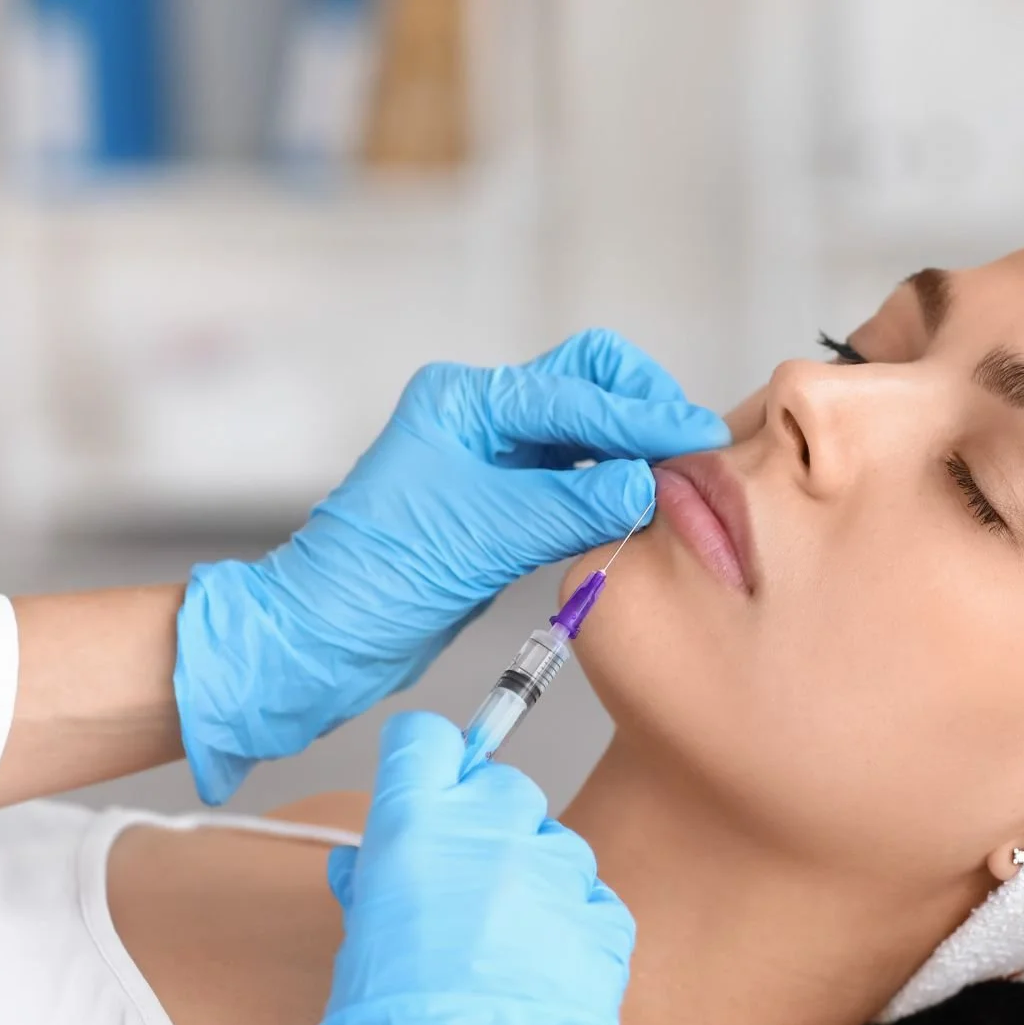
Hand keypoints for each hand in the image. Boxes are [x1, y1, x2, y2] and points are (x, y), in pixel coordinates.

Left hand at [174, 329, 725, 802]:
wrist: (324, 640)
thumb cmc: (373, 581)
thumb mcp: (482, 536)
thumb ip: (571, 505)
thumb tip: (647, 483)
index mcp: (462, 402)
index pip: (574, 392)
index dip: (643, 417)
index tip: (700, 437)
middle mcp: (480, 419)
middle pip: (585, 384)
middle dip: (641, 408)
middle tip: (693, 449)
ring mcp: (493, 461)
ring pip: (586, 433)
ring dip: (631, 451)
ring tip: (678, 482)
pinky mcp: (504, 507)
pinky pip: (576, 481)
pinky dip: (611, 489)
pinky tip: (640, 508)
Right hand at [313, 711, 634, 1024]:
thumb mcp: (358, 952)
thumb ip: (372, 891)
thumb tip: (367, 866)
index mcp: (416, 828)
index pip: (426, 741)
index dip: (425, 759)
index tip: (427, 776)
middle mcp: (492, 831)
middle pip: (500, 786)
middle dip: (485, 823)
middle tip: (464, 882)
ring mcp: (556, 871)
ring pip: (553, 843)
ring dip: (533, 877)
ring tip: (504, 944)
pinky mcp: (604, 918)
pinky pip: (593, 898)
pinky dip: (573, 923)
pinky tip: (543, 967)